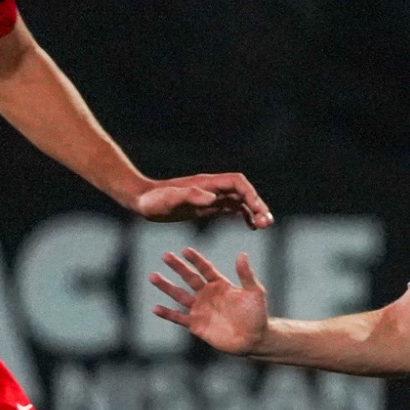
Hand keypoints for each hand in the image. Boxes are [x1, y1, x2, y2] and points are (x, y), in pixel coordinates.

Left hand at [131, 173, 273, 228]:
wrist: (142, 200)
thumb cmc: (153, 200)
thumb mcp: (169, 199)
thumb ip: (191, 196)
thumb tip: (213, 198)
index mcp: (208, 184)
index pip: (238, 184)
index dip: (251, 195)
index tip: (258, 210)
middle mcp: (213, 188)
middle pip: (243, 192)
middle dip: (257, 205)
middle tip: (267, 223)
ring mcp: (211, 196)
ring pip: (241, 201)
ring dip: (254, 211)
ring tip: (264, 226)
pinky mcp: (208, 206)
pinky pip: (232, 208)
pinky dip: (245, 215)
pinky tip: (251, 226)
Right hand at [150, 249, 269, 354]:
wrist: (254, 338)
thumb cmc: (257, 314)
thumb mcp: (254, 292)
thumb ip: (246, 275)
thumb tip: (242, 254)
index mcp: (219, 284)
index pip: (205, 269)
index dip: (196, 260)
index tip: (185, 250)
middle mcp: (207, 294)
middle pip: (189, 278)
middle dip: (177, 267)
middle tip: (165, 255)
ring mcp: (200, 309)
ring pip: (179, 295)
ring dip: (166, 286)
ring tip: (153, 276)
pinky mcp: (196, 325)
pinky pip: (179, 318)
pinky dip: (167, 314)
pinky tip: (155, 308)